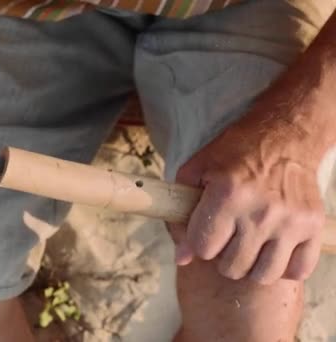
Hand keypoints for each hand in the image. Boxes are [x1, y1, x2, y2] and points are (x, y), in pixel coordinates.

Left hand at [172, 99, 325, 284]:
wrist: (286, 135)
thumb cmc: (235, 152)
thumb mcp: (197, 170)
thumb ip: (181, 214)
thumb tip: (181, 258)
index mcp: (228, 195)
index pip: (203, 248)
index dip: (199, 241)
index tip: (206, 228)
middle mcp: (261, 211)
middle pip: (231, 266)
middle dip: (222, 254)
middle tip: (228, 235)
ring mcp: (291, 221)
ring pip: (262, 275)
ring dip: (251, 264)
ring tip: (249, 244)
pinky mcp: (314, 226)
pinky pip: (297, 271)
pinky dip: (284, 266)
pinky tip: (274, 248)